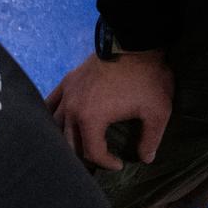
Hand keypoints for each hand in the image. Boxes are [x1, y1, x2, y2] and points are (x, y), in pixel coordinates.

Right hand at [47, 51, 173, 169]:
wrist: (134, 42)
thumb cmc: (146, 77)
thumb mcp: (158, 109)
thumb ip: (151, 138)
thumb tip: (146, 159)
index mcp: (91, 120)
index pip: (92, 153)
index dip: (106, 163)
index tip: (118, 164)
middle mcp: (72, 111)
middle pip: (69, 145)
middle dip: (82, 158)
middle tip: (95, 162)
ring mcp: (66, 96)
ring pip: (55, 128)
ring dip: (64, 141)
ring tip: (76, 146)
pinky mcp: (66, 83)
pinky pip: (49, 104)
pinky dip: (49, 117)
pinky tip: (52, 125)